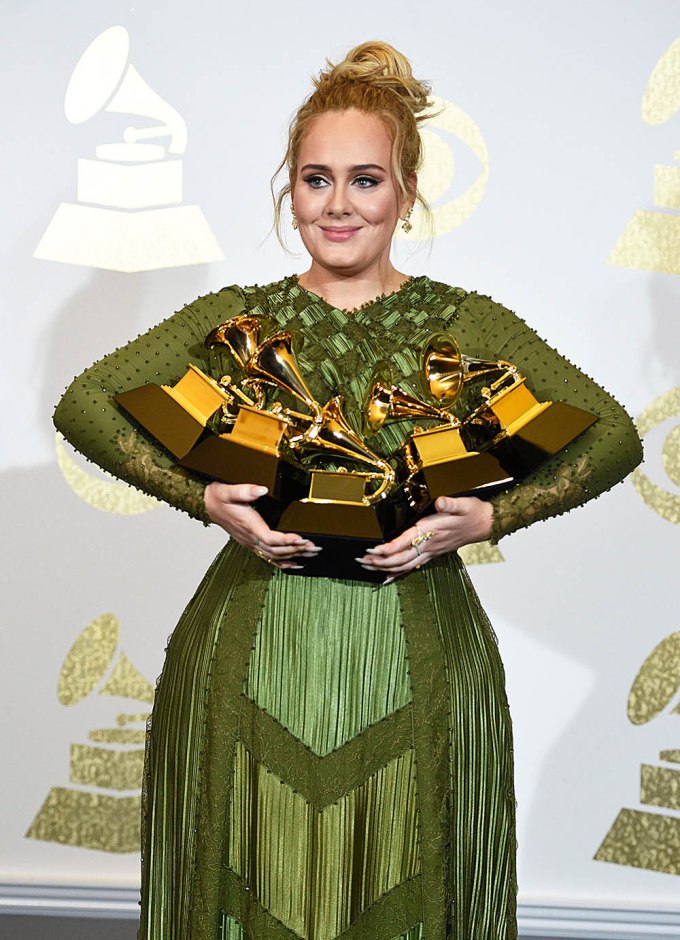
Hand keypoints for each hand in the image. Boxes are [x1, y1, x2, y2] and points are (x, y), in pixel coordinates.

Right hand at [204, 482, 320, 570]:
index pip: (270, 538)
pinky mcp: (251, 543)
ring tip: (311, 553)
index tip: (302, 538)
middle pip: (277, 550)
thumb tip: (261, 489)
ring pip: (275, 555)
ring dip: (294, 555)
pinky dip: (283, 563)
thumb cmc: (219, 498)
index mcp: (249, 525)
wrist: (208, 505)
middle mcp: (250, 537)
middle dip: (297, 549)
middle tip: (315, 547)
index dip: (287, 540)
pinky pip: (268, 558)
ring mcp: (251, 543)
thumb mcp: (230, 490)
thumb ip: (245, 490)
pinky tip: (295, 564)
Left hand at [356, 495, 493, 582]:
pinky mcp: (432, 554)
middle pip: (398, 559)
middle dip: (378, 561)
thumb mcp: (463, 504)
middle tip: (360, 560)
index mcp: (430, 531)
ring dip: (383, 568)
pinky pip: (412, 567)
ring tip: (366, 567)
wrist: (485, 524)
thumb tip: (441, 502)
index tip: (371, 549)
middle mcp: (428, 545)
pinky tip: (387, 578)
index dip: (386, 549)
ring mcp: (430, 552)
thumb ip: (450, 503)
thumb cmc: (472, 513)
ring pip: (403, 565)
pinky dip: (398, 573)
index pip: (404, 543)